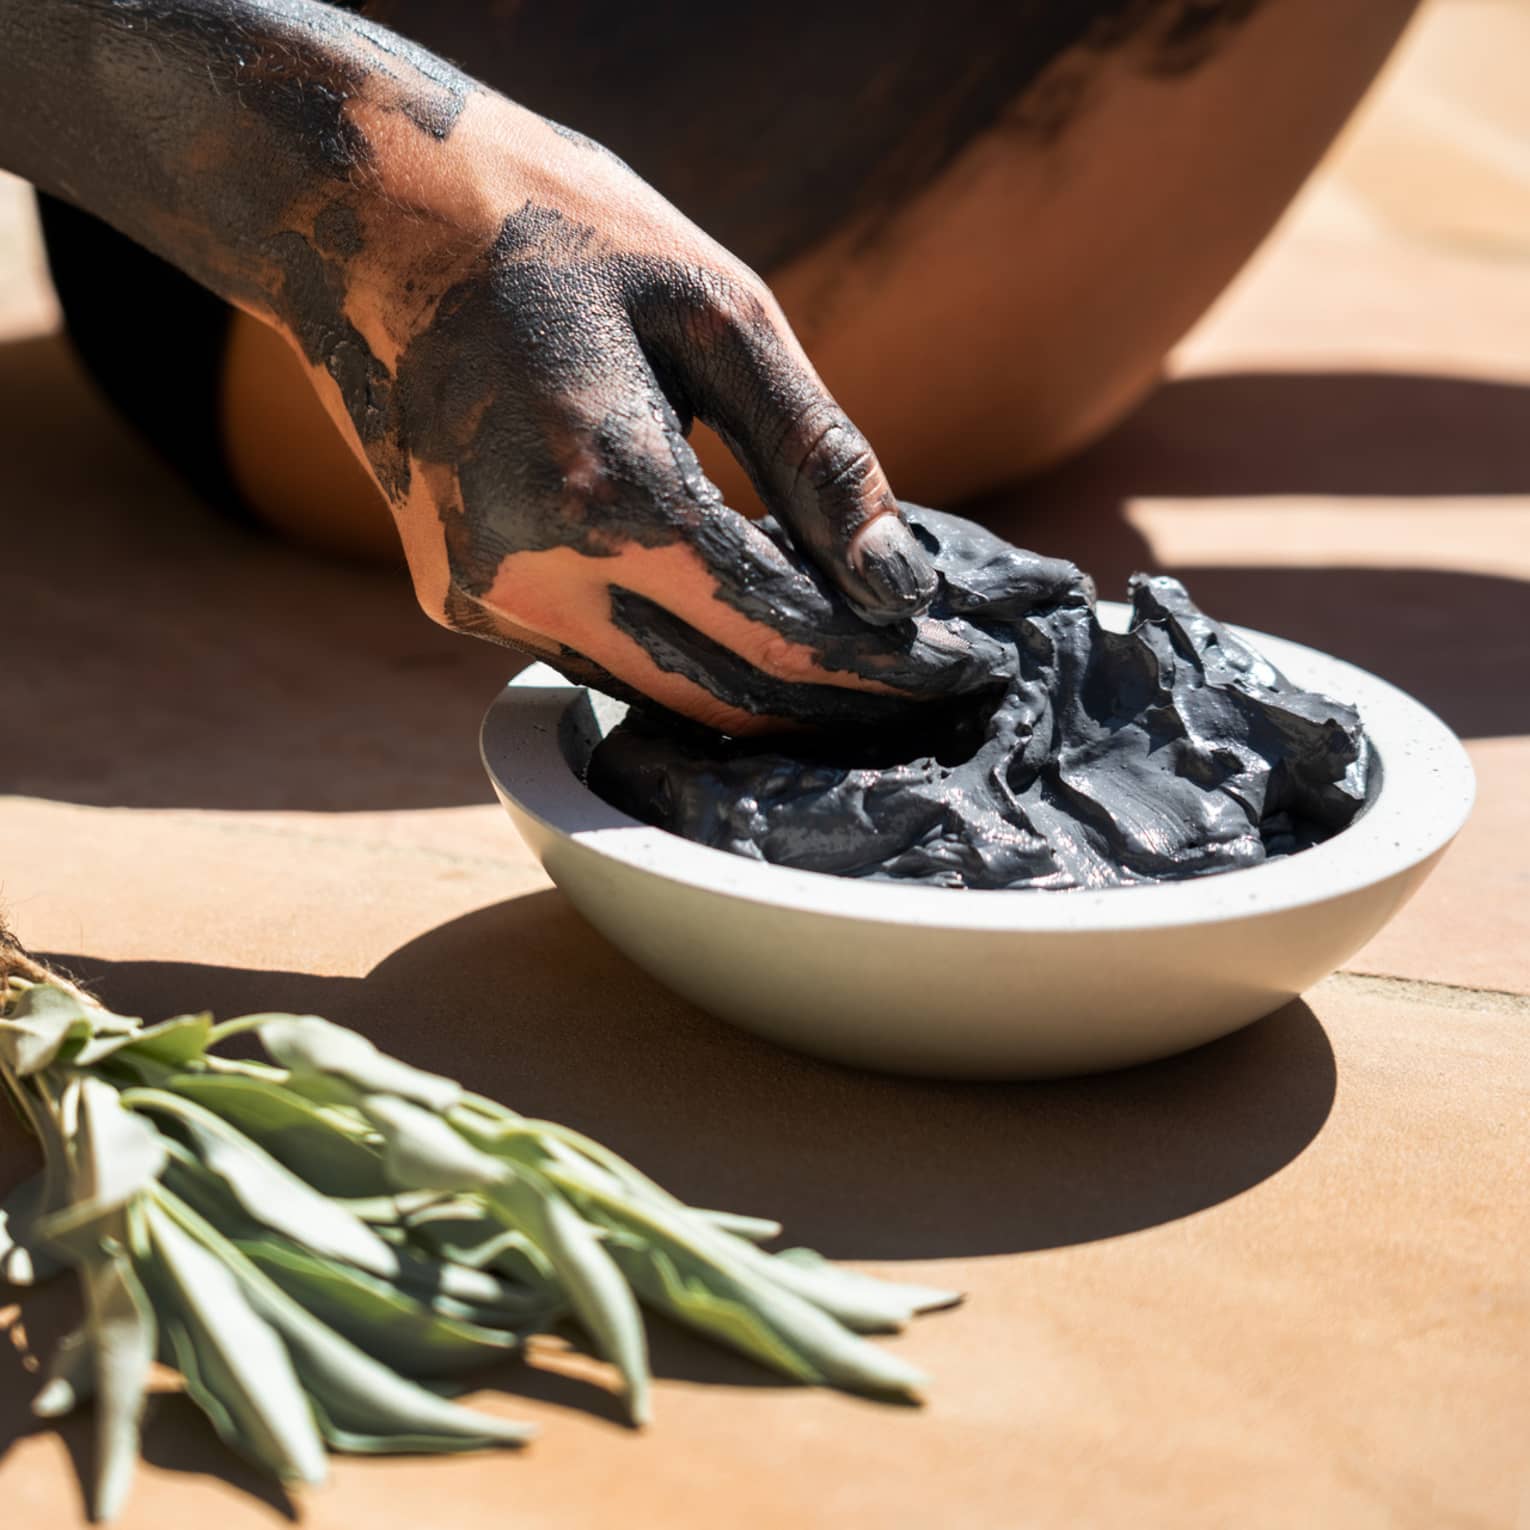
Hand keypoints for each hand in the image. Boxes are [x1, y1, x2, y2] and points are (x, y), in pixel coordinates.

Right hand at [278, 88, 993, 731]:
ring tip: (861, 661)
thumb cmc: (560, 233)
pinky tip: (749, 622)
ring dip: (764, 692)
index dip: (885, 664)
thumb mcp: (720, 313)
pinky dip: (683, 654)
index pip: (782, 630)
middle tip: (930, 684)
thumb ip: (818, 459)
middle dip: (841, 702)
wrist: (366, 218)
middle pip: (725, 694)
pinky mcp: (457, 596)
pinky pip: (599, 656)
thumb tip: (900, 585)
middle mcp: (532, 571)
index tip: (968, 665)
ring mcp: (482, 595)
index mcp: (606, 489)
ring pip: (660, 693)